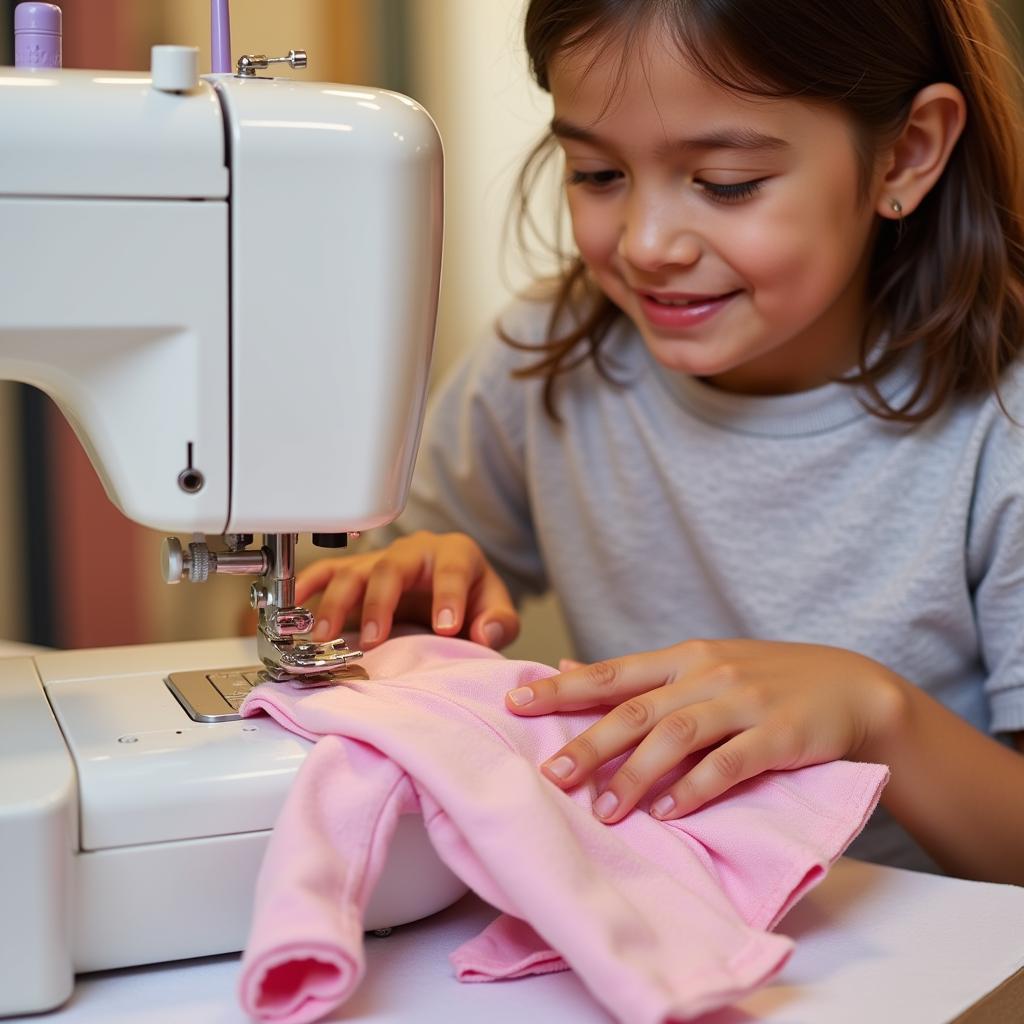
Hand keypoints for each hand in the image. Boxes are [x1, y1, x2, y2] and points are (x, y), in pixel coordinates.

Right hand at [295, 530, 519, 650]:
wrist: (455, 594)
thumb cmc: (473, 600)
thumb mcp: (496, 608)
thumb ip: (499, 622)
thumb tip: (485, 633)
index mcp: (454, 554)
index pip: (451, 569)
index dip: (448, 597)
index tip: (445, 628)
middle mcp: (414, 552)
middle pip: (391, 567)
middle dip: (381, 602)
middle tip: (375, 639)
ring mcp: (382, 560)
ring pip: (354, 571)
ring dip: (337, 603)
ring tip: (325, 635)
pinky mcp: (358, 572)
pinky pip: (328, 571)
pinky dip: (310, 585)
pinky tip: (294, 602)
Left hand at [505, 639, 904, 822]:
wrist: (851, 684)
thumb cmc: (763, 680)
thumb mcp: (700, 665)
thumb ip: (638, 674)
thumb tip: (569, 666)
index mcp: (682, 658)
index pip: (611, 672)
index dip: (563, 687)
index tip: (515, 701)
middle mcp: (706, 675)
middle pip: (636, 709)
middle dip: (590, 741)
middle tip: (552, 774)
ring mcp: (744, 703)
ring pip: (677, 736)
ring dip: (636, 774)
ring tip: (603, 809)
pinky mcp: (779, 735)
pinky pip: (730, 763)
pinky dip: (695, 788)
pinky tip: (668, 813)